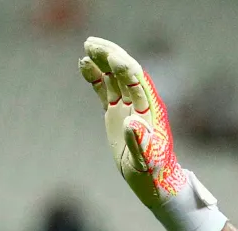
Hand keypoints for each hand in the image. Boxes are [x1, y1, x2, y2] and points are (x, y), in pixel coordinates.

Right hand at [80, 38, 184, 206]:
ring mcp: (128, 106)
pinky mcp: (117, 112)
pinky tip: (83, 65)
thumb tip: (131, 122)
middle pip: (124, 73)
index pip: (137, 82)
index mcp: (150, 110)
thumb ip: (139, 141)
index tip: (110, 56)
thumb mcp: (146, 160)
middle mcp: (140, 103)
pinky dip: (95, 78)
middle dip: (110, 56)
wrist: (154, 181)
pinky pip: (105, 90)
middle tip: (91, 43)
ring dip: (102, 62)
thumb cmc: (154, 173)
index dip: (123, 68)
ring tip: (86, 48)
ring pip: (114, 78)